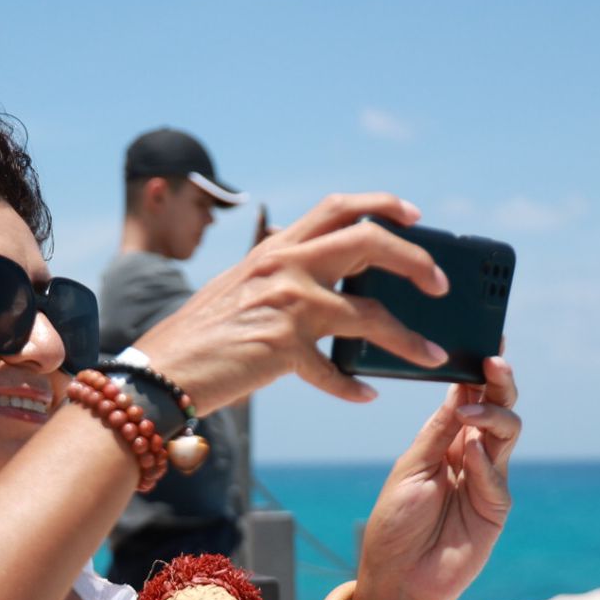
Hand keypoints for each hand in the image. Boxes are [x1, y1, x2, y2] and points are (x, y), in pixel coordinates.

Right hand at [135, 193, 449, 412]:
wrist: (160, 373)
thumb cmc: (202, 336)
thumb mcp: (243, 287)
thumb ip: (286, 277)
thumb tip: (337, 288)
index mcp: (277, 248)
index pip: (339, 206)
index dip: (384, 204)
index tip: (415, 216)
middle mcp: (285, 266)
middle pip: (370, 243)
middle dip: (415, 260)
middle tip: (438, 283)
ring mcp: (286, 306)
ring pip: (370, 314)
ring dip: (408, 337)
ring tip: (431, 353)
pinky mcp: (283, 349)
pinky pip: (335, 371)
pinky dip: (354, 386)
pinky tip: (366, 395)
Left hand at [352, 356, 519, 599]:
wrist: (398, 575)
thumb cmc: (396, 522)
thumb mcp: (411, 467)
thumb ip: (438, 433)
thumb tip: (459, 392)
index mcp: (446, 439)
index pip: (468, 395)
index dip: (478, 369)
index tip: (487, 339)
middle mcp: (471, 452)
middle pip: (497, 406)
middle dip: (500, 381)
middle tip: (495, 361)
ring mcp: (487, 478)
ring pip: (508, 432)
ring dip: (493, 414)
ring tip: (471, 413)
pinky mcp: (495, 507)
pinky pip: (498, 475)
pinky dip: (484, 461)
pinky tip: (469, 455)